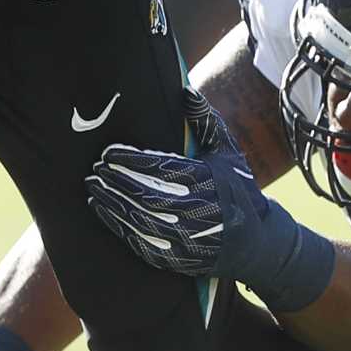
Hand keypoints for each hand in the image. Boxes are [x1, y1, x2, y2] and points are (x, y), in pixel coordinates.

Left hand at [87, 89, 333, 309]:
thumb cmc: (238, 189)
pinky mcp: (180, 260)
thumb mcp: (228, 154)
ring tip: (92, 187)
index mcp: (211, 183)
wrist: (258, 244)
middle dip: (118, 182)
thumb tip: (185, 90)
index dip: (133, 162)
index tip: (110, 152)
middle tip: (95, 169)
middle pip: (148, 196)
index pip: (163, 170)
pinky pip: (143, 244)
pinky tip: (104, 211)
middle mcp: (201, 213)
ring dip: (113, 204)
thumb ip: (206, 122)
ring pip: (142, 222)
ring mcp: (190, 240)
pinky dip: (119, 228)